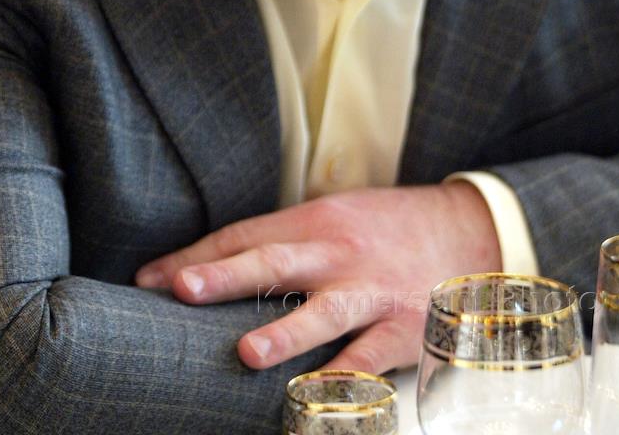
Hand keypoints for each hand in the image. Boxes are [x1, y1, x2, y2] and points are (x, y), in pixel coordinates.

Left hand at [134, 180, 500, 373]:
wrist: (469, 230)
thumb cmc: (385, 227)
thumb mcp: (334, 216)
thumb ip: (282, 241)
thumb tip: (211, 265)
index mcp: (315, 220)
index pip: (245, 235)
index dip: (197, 255)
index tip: (149, 278)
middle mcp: (338, 252)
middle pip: (274, 261)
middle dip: (225, 275)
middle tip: (181, 288)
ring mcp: (370, 292)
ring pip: (324, 311)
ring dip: (285, 332)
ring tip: (248, 353)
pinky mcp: (402, 328)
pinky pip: (370, 361)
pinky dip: (345, 383)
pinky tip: (315, 403)